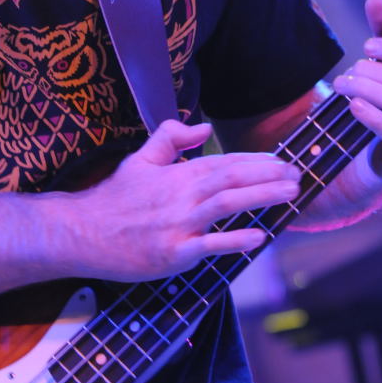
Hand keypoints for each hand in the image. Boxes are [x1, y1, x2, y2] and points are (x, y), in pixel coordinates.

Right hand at [58, 119, 300, 281]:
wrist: (84, 232)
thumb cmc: (114, 197)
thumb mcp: (140, 158)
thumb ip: (170, 137)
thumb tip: (203, 128)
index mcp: (177, 174)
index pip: (224, 163)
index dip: (255, 162)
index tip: (280, 161)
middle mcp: (182, 197)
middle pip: (233, 182)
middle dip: (268, 176)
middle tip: (297, 175)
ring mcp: (179, 226)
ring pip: (228, 207)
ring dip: (263, 198)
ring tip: (290, 195)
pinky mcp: (174, 254)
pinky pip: (211, 246)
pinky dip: (236, 241)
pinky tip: (261, 237)